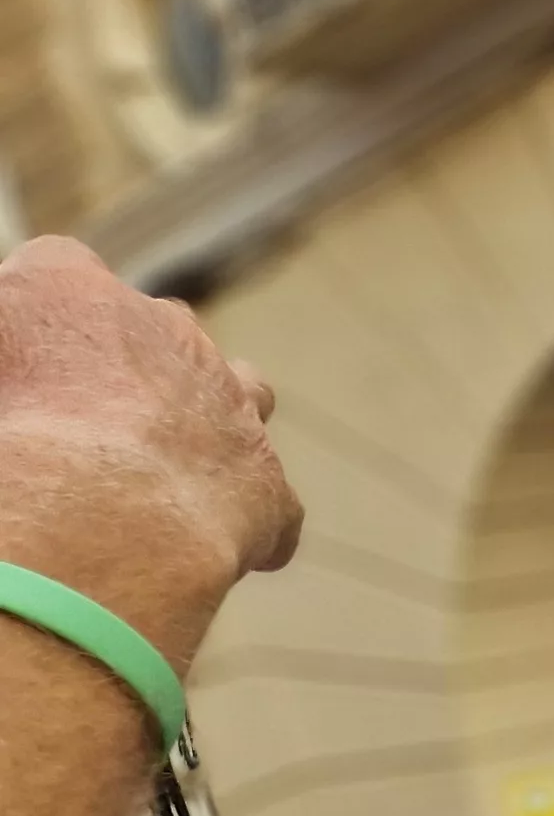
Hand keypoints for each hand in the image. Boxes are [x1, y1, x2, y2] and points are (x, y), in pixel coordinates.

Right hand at [0, 238, 298, 657]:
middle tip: (84, 423)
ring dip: (210, 422)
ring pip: (238, 393)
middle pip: (157, 328)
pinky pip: (265, 502)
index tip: (24, 355)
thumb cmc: (5, 432)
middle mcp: (165, 330)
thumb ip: (7, 328)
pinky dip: (238, 518)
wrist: (81, 512)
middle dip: (131, 365)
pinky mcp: (264, 484)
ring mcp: (229, 403)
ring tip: (162, 470)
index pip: (58, 268)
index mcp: (71, 291)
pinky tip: (193, 547)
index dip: (41, 311)